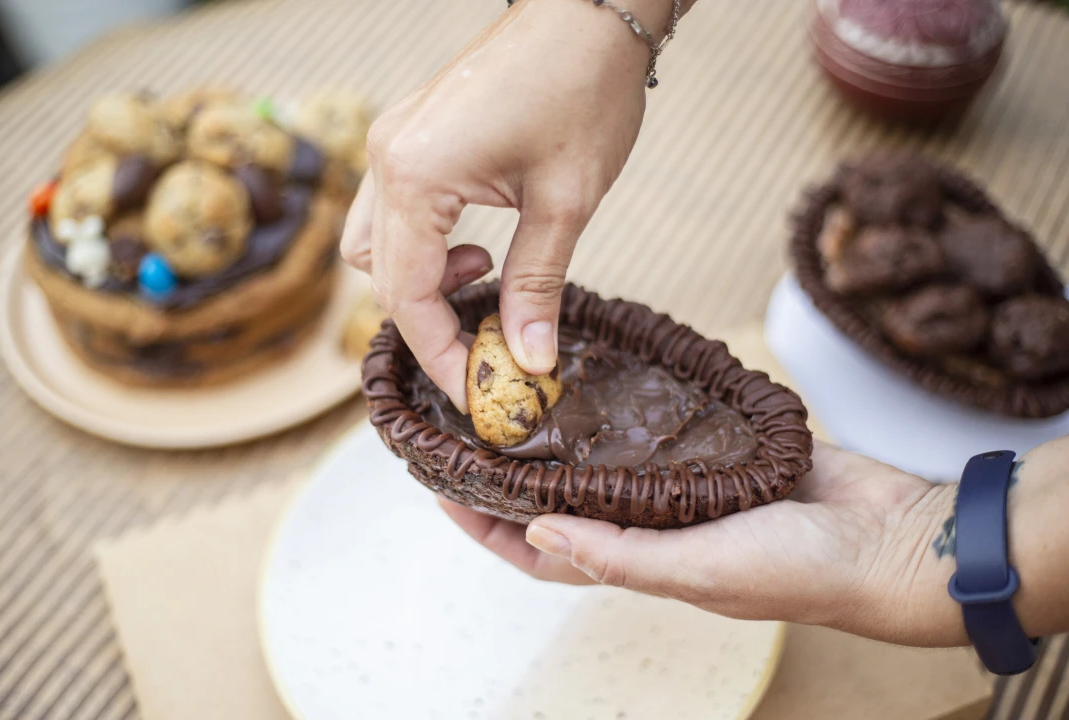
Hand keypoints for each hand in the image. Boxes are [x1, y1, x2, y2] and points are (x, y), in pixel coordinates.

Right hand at [341, 0, 661, 410]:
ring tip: (487, 277)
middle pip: (382, 278)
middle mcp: (386, 159)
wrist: (589, 9)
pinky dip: (423, 247)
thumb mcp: (565, 203)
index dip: (442, 356)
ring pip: (374, 248)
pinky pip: (390, 213)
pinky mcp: (408, 136)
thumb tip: (530, 361)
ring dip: (422, 284)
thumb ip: (537, 287)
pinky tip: (475, 242)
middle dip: (433, 327)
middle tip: (492, 352)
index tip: (481, 395)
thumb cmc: (584, 90)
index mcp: (415, 176)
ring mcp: (391, 143)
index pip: (408, 296)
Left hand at [440, 442, 968, 646]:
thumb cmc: (798, 570)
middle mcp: (652, 527)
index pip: (540, 550)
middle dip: (517, 471)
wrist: (886, 536)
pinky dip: (627, 408)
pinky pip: (658, 428)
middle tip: (476, 423)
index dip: (486, 525)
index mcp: (638, 563)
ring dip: (567, 436)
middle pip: (564, 499)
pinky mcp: (717, 451)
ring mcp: (684, 488)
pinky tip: (606, 375)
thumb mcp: (697, 568)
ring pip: (607, 460)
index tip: (441, 486)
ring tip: (527, 393)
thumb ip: (619, 553)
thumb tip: (539, 533)